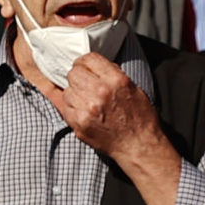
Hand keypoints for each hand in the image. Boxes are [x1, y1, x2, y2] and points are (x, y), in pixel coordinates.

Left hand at [46, 54, 168, 164]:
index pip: (88, 59)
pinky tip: (82, 112)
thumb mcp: (133, 88)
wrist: (138, 145)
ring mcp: (87, 109)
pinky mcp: (79, 124)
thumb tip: (96, 67)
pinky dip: (71, 108)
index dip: (85, 63)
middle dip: (78, 78)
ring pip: (67, 91)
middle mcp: (100, 92)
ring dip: (74, 94)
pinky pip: (65, 108)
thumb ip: (113, 74)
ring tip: (86, 102)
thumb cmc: (140, 118)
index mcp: (116, 80)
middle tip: (85, 86)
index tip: (85, 68)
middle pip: (73, 73)